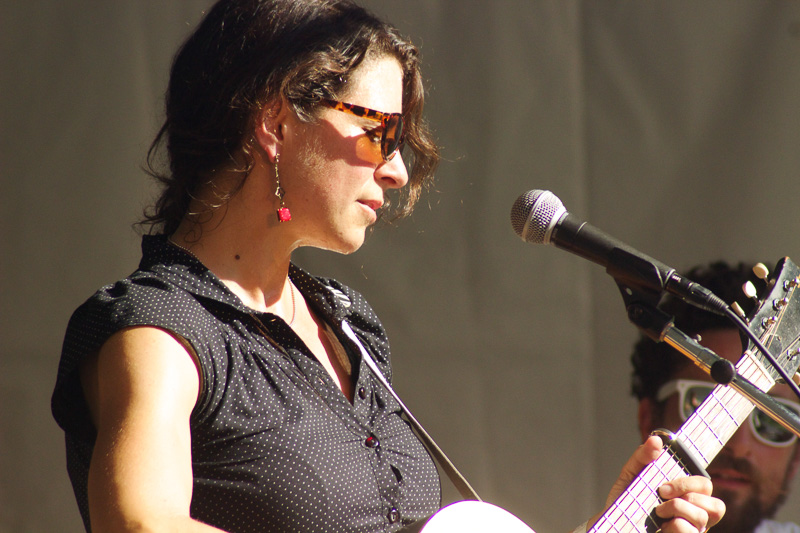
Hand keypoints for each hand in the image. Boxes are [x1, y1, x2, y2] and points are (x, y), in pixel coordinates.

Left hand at [589, 436, 724, 531]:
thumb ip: (643, 456)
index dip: (689, 482)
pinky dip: (672, 527)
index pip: (705, 485)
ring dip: (676, 509)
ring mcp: (692, 530)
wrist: (613, 522)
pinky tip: (661, 528)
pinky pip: (689, 531)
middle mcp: (694, 515)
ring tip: (658, 512)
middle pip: (715, 503)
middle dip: (686, 492)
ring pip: (702, 517)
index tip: (664, 485)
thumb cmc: (627, 500)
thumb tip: (656, 440)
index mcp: (687, 495)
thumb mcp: (632, 474)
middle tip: (662, 494)